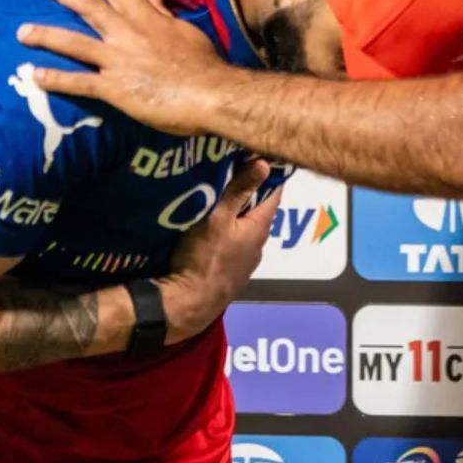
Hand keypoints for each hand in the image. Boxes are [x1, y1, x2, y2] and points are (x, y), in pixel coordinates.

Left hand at [18, 0, 226, 135]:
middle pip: (89, 8)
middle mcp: (128, 35)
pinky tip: (36, 76)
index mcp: (148, 19)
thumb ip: (166, 14)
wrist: (211, 95)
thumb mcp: (187, 32)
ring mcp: (118, 60)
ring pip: (74, 43)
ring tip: (22, 32)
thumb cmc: (205, 65)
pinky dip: (57, 79)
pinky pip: (79, 82)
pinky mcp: (114, 89)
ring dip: (46, 36)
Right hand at [158, 157, 280, 342]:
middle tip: (236, 175)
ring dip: (238, 218)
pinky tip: (215, 232)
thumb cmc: (204, 257)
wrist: (189, 303)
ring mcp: (246, 263)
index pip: (273, 196)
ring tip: (223, 201)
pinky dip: (230, 235)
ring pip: (246, 232)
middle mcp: (258, 246)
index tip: (263, 159)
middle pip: (259, 214)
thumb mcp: (218, 217)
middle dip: (251, 195)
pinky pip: (235, 247)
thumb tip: (265, 163)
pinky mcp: (232, 275)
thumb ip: (239, 190)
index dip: (270, 177)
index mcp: (259, 228)